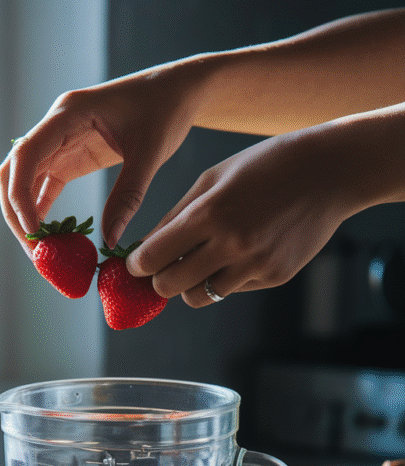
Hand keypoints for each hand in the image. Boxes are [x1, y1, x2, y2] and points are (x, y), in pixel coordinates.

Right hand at [0, 63, 200, 255]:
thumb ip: (128, 196)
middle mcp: (55, 126)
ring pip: (24, 181)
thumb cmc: (166, 110)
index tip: (34, 232)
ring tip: (44, 253)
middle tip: (36, 253)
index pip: (26, 155)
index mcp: (69, 113)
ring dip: (26, 216)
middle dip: (16, 213)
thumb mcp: (151, 153)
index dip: (20, 196)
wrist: (177, 91)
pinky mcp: (69, 157)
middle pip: (14, 171)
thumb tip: (108, 241)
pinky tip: (50, 239)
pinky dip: (42, 212)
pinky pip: (44, 186)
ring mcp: (59, 142)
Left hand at [127, 125, 355, 305]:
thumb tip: (143, 248)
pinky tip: (241, 252)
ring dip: (191, 286)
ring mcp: (255, 265)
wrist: (329, 172)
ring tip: (198, 264)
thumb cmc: (264, 167)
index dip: (137, 265)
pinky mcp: (274, 277)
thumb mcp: (213, 179)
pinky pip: (233, 290)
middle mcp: (232, 244)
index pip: (154, 256)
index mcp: (210, 213)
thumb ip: (175, 216)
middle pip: (171, 286)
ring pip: (200, 297)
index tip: (135, 264)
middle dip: (159, 281)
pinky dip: (226, 278)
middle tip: (162, 269)